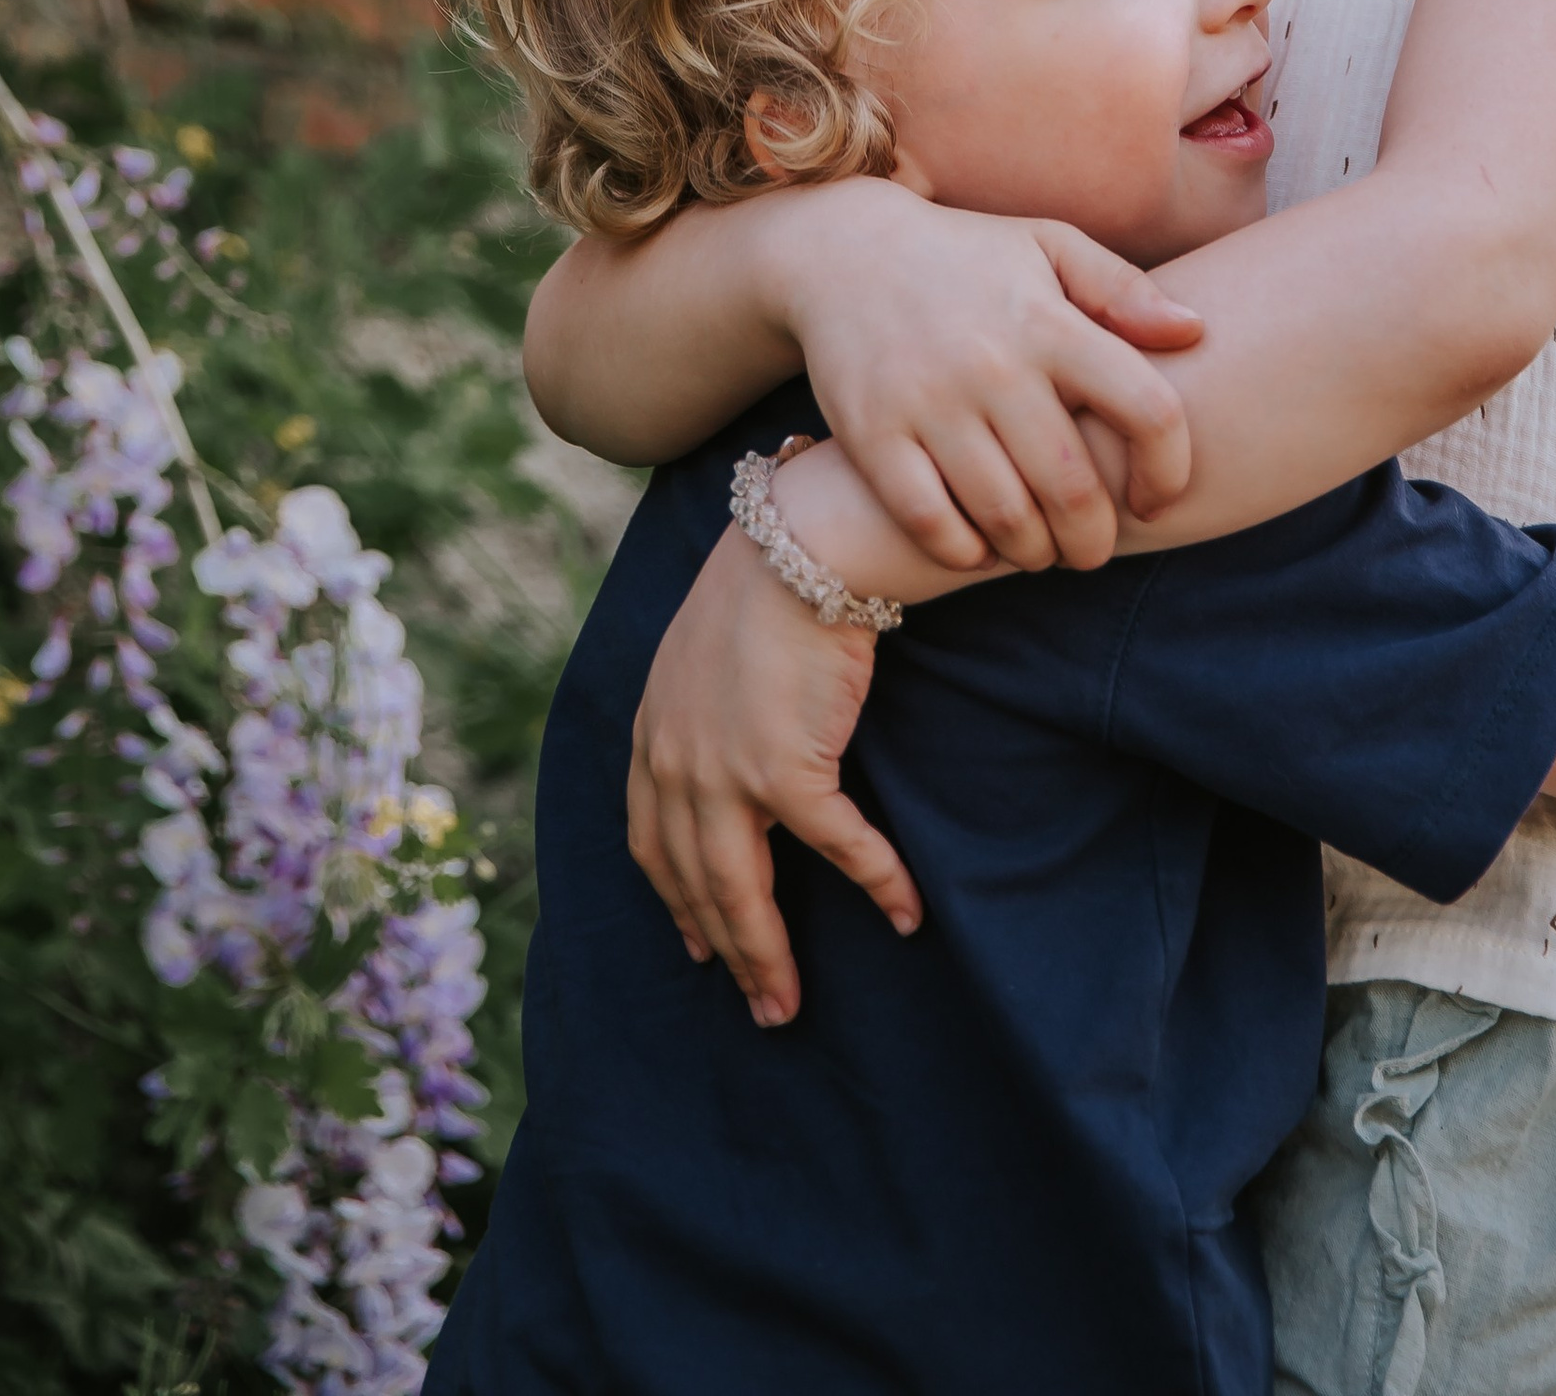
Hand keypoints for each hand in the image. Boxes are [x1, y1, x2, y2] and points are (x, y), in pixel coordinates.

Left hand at [627, 526, 914, 1026]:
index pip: (650, 842)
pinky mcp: (785, 769)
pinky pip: (836, 846)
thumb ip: (696, 710)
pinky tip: (904, 912)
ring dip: (768, 957)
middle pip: (694, 885)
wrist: (798, 547)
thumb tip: (726, 745)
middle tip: (762, 1008)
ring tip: (789, 1004)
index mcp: (652, 736)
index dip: (676, 901)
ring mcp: (724, 774)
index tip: (697, 946)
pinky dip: (875, 881)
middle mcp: (675, 765)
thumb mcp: (698, 654)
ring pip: (741, 891)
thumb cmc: (765, 586)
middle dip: (726, 954)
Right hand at [782, 184, 1205, 572]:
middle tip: (1091, 548)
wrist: (841, 252)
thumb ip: (1122, 290)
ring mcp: (929, 402)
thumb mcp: (1048, 245)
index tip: (1157, 500)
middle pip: (1073, 489)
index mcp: (1049, 321)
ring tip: (1040, 550)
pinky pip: (932, 522)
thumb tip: (1194, 331)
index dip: (1169, 472)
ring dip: (1035, 553)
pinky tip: (979, 545)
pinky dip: (964, 553)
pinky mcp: (873, 435)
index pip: (1148, 410)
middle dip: (1094, 540)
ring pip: (1006, 517)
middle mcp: (994, 364)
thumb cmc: (965, 257)